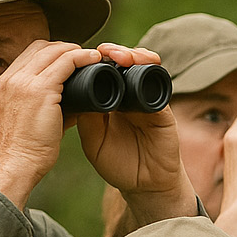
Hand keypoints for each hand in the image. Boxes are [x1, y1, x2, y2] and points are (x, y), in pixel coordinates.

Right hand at [0, 39, 104, 203]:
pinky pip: (66, 62)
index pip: (30, 54)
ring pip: (54, 51)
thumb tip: (76, 102)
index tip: (73, 60)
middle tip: (87, 57)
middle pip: (41, 47)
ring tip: (94, 58)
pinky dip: (82, 58)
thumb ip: (50, 106)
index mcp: (4, 84)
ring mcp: (23, 82)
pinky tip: (95, 60)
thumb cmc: (26, 150)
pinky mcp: (40, 90)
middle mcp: (10, 78)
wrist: (15, 165)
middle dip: (66, 48)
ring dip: (76, 50)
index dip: (54, 52)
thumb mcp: (32, 120)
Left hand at [76, 45, 191, 205]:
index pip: (105, 73)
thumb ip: (86, 115)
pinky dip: (150, 72)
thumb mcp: (93, 139)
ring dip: (133, 56)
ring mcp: (148, 102)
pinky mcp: (163, 110)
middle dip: (114, 52)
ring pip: (144, 68)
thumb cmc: (118, 164)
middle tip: (102, 50)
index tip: (83, 54)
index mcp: (112, 102)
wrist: (143, 185)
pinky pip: (159, 86)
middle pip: (125, 65)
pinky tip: (141, 66)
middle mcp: (131, 97)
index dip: (96, 60)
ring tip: (119, 55)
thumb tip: (74, 89)